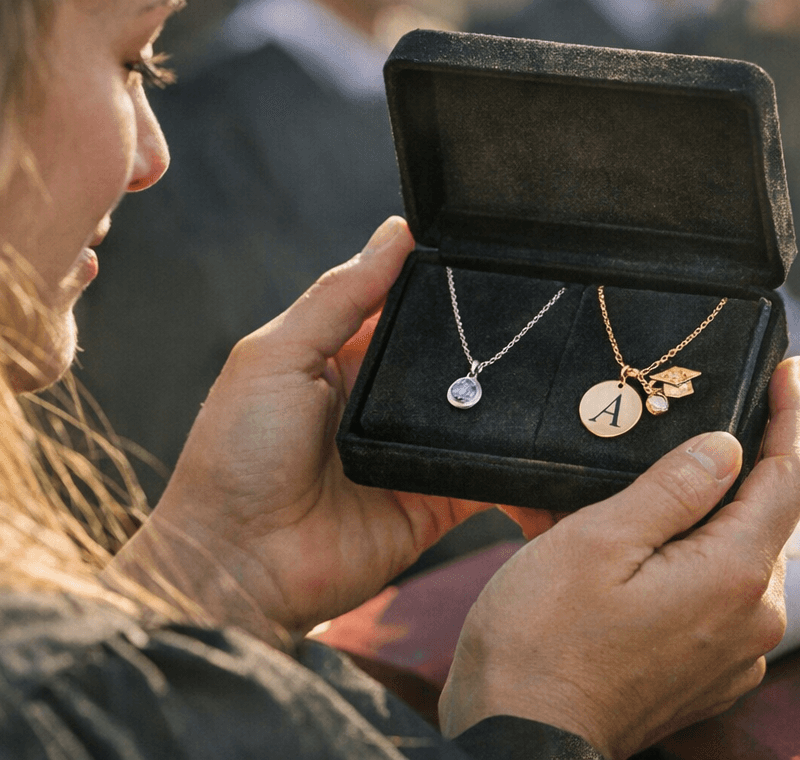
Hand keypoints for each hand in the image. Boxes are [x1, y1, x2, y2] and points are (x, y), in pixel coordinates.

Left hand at [113, 217, 530, 638]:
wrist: (235, 566)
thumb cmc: (235, 456)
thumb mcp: (274, 356)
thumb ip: (338, 296)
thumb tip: (396, 233)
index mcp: (339, 356)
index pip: (406, 305)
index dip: (443, 284)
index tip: (493, 255)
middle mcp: (381, 400)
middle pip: (452, 356)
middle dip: (491, 339)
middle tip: (548, 310)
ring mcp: (411, 452)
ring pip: (480, 413)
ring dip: (513, 398)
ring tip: (565, 369)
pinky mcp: (435, 502)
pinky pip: (491, 478)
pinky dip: (521, 466)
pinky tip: (554, 444)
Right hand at [440, 357, 799, 758]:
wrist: (521, 738)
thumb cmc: (541, 639)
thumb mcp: (596, 540)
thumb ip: (671, 488)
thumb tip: (725, 445)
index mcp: (735, 575)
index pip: (788, 476)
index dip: (794, 416)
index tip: (796, 368)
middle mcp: (754, 619)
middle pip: (767, 516)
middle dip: (742, 463)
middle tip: (699, 415)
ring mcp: (735, 655)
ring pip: (741, 557)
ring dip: (710, 515)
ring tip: (648, 486)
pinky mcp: (709, 676)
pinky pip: (718, 597)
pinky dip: (694, 560)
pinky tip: (641, 549)